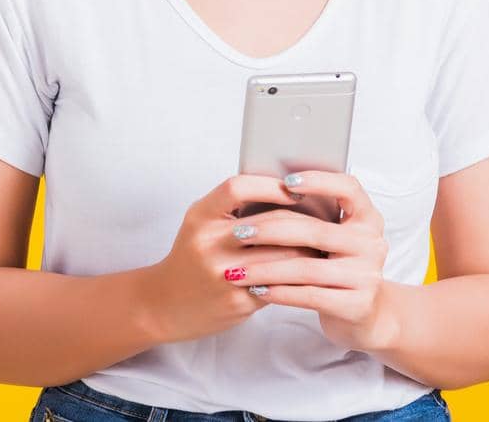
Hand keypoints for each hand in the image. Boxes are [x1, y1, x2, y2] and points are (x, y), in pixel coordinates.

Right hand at [142, 173, 317, 343]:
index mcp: (199, 217)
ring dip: (308, 251)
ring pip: (281, 256)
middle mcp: (208, 243)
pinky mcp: (237, 301)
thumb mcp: (200, 225)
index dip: (270, 186)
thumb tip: (286, 194)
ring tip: (323, 246)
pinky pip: (279, 284)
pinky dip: (297, 277)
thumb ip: (232, 210)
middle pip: (269, 224)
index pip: (237, 188)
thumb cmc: (191, 259)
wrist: (164, 304)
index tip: (295, 188)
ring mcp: (222, 274)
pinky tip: (309, 273)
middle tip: (324, 220)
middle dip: (302, 223)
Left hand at [224, 170, 400, 351]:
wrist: (364, 314)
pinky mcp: (357, 305)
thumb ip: (313, 217)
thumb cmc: (336, 266)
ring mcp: (367, 276)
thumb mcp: (333, 238)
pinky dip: (279, 292)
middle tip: (239, 232)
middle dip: (270, 231)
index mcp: (367, 218)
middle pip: (315, 231)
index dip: (318, 181)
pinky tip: (257, 289)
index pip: (348, 188)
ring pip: (307, 267)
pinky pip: (310, 296)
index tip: (286, 181)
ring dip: (266, 268)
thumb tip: (263, 191)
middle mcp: (372, 244)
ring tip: (238, 270)